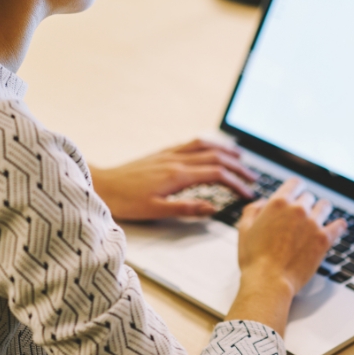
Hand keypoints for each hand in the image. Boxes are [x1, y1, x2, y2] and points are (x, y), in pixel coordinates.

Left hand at [89, 139, 255, 220]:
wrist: (101, 184)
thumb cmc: (124, 201)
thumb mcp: (155, 211)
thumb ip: (185, 209)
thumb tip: (212, 209)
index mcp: (177, 175)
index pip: (216, 175)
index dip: (235, 183)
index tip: (247, 194)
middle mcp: (175, 160)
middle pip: (215, 157)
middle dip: (237, 166)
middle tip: (252, 178)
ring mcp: (168, 154)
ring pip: (204, 146)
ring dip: (225, 151)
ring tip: (240, 158)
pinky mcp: (160, 154)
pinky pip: (189, 144)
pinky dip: (207, 144)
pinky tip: (210, 148)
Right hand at [226, 178, 346, 334]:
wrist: (269, 281)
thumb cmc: (254, 259)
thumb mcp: (244, 229)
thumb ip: (253, 210)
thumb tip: (263, 202)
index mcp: (278, 203)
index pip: (295, 183)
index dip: (296, 188)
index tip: (297, 193)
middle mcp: (298, 209)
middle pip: (309, 197)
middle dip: (305, 204)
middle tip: (301, 215)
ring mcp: (313, 224)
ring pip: (325, 206)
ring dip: (321, 211)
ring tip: (317, 219)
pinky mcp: (324, 239)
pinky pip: (339, 225)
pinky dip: (338, 225)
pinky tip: (337, 226)